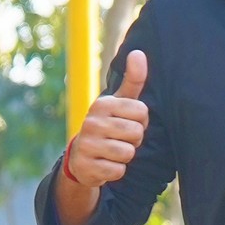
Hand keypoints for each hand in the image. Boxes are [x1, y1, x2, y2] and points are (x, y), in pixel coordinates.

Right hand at [63, 52, 149, 191]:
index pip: (142, 112)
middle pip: (136, 133)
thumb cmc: (108, 125)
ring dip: (125, 156)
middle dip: (134, 140)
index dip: (141, 121)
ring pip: (128, 153)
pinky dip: (116, 171)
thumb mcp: (119, 102)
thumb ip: (133, 79)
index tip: (127, 123)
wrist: (81, 157)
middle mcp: (91, 122)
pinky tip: (105, 164)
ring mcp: (87, 145)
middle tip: (120, 139)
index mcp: (102, 104)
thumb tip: (138, 52)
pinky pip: (118, 171)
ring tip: (113, 152)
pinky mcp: (86, 167)